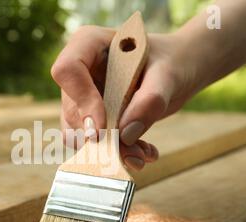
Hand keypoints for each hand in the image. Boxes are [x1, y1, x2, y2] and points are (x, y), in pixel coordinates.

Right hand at [51, 26, 194, 170]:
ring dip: (109, 150)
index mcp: (89, 44)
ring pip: (77, 132)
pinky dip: (117, 153)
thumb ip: (149, 101)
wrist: (178, 71)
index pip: (68, 70)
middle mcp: (79, 71)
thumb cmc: (172, 62)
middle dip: (102, 137)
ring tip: (142, 154)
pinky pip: (92, 143)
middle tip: (133, 153)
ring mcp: (82, 96)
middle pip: (73, 109)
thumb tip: (125, 135)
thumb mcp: (168, 76)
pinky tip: (143, 152)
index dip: (83, 101)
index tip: (104, 128)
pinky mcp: (91, 117)